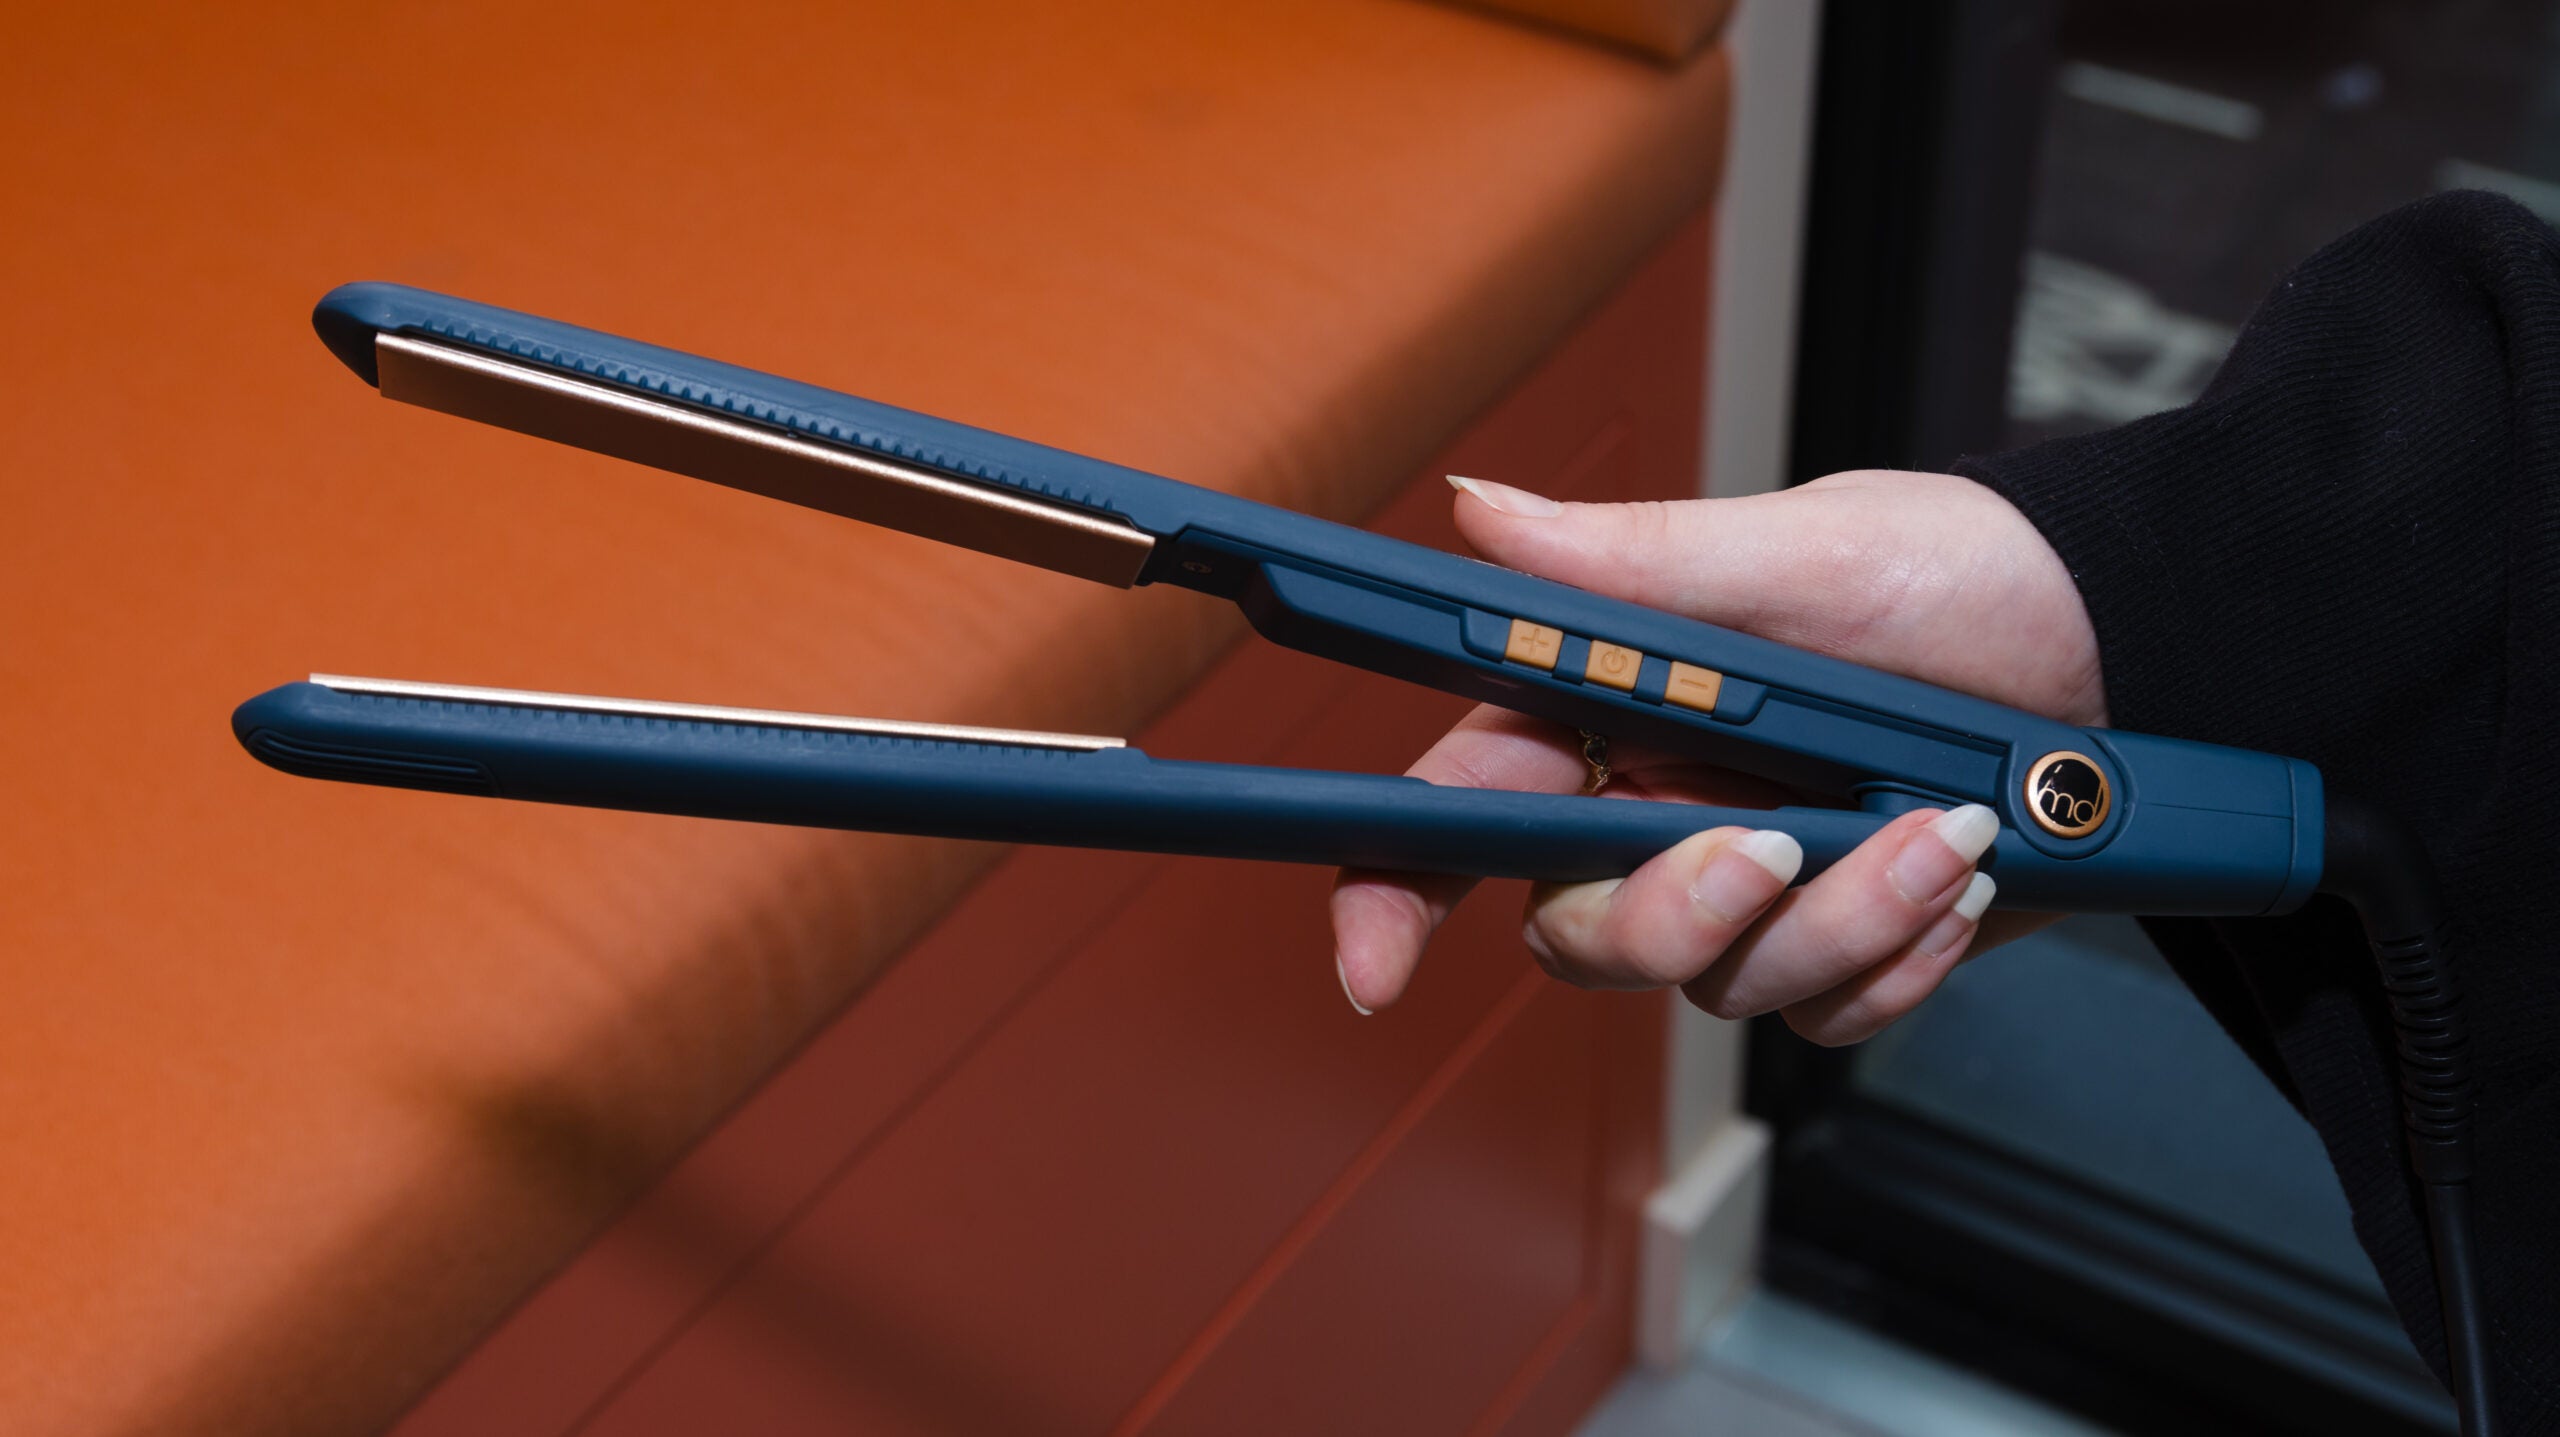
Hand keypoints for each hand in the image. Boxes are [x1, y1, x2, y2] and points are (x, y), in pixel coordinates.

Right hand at [1329, 470, 2104, 1044]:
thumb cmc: (1970, 572)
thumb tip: (1480, 514)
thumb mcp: (1805, 552)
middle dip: (1672, 909)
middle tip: (1768, 849)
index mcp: (1615, 706)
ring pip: (1718, 981)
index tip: (1378, 963)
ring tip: (1942, 833)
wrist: (2138, 654)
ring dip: (1836, 922)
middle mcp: (1664, 804)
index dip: (1396, 886)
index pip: (1464, 803)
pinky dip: (1896, 959)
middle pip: (1581, 928)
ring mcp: (1758, 885)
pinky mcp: (1845, 943)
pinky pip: (1823, 1012)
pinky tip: (1958, 881)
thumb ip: (1633, 564)